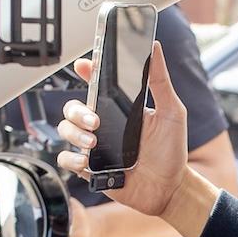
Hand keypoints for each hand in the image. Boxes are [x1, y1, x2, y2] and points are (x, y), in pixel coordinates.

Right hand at [55, 41, 189, 217]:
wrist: (171, 187)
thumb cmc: (172, 150)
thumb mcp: (171, 111)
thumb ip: (160, 81)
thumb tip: (155, 48)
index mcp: (119, 108)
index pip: (96, 85)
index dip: (86, 73)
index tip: (83, 66)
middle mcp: (104, 126)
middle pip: (72, 108)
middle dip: (77, 110)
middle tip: (95, 120)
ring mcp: (95, 147)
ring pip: (65, 131)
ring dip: (74, 134)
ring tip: (94, 141)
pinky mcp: (90, 169)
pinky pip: (66, 160)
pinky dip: (71, 159)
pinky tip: (86, 162)